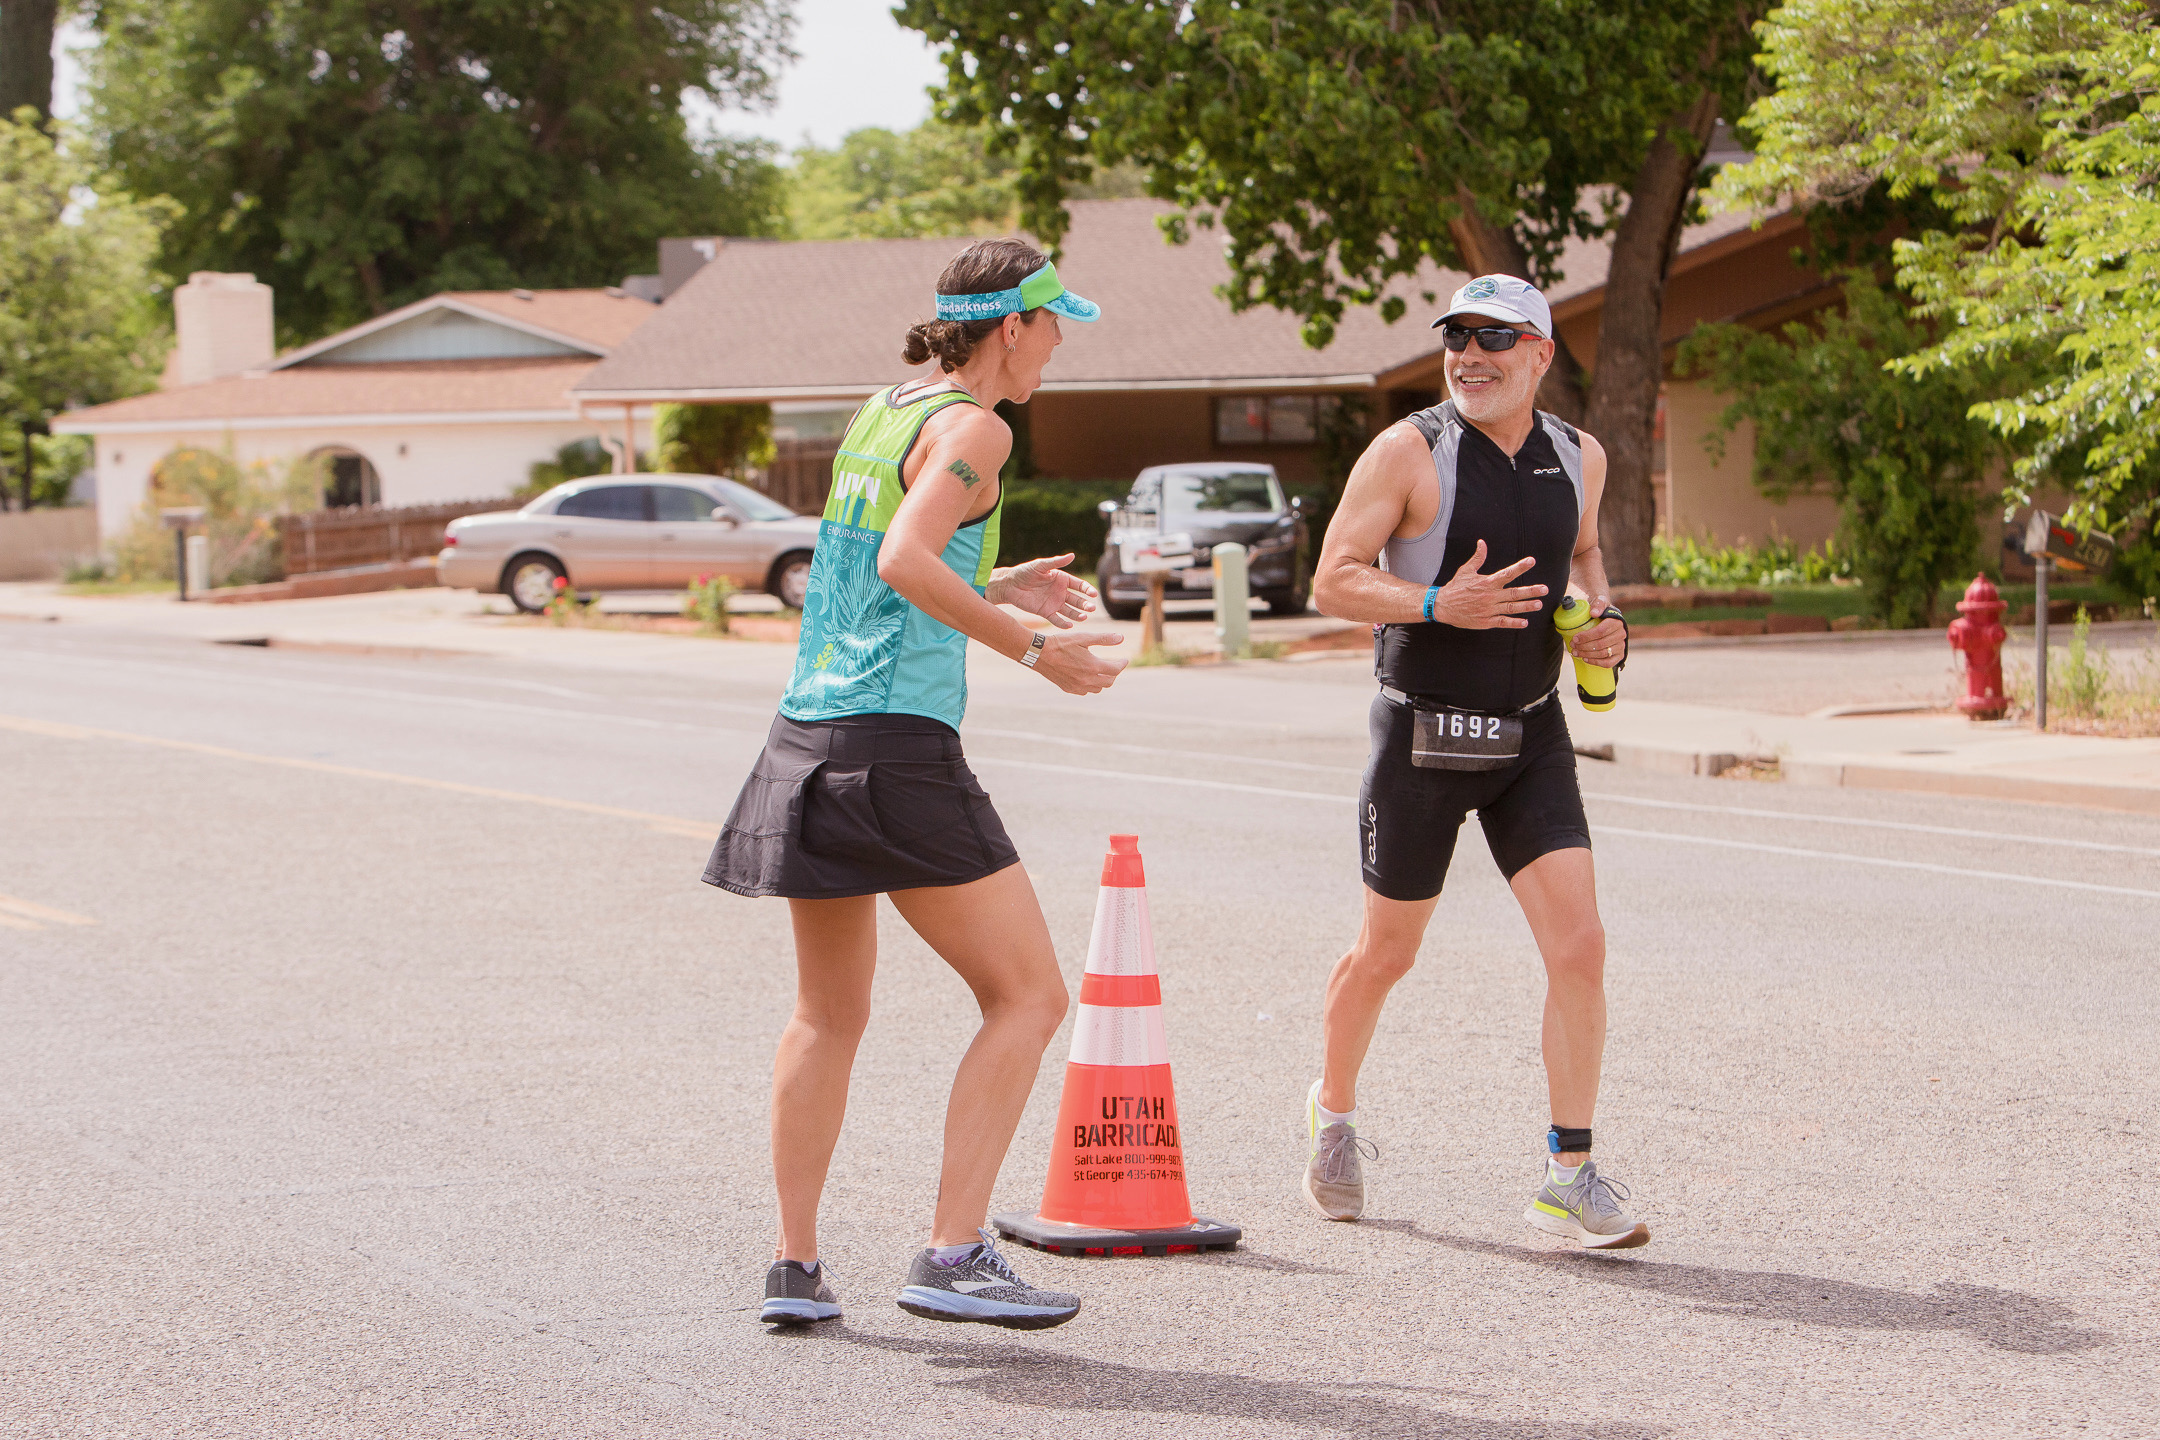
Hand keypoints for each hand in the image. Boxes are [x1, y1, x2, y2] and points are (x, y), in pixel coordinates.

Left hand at [991, 553, 1096, 627]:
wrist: (1009, 585)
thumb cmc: (1024, 572)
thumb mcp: (1040, 565)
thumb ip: (1056, 562)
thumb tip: (1072, 555)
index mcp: (1062, 580)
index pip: (1079, 586)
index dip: (1087, 590)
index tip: (1093, 594)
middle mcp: (1061, 592)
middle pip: (1078, 600)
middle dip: (1085, 605)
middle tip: (1091, 608)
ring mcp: (1054, 603)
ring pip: (1070, 611)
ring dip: (1078, 615)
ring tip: (1084, 617)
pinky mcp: (1046, 612)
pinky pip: (1057, 619)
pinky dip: (1063, 623)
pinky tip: (1070, 625)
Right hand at [1032, 629, 1126, 694]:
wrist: (1039, 654)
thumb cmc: (1062, 643)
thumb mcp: (1084, 638)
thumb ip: (1104, 638)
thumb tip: (1122, 638)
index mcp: (1093, 666)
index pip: (1115, 669)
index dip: (1122, 664)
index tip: (1124, 660)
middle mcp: (1087, 680)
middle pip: (1109, 682)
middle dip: (1113, 674)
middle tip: (1113, 666)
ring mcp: (1077, 686)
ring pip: (1098, 689)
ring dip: (1102, 681)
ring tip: (1101, 671)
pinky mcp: (1069, 689)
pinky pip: (1085, 691)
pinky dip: (1090, 685)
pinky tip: (1087, 677)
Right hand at [1429, 540, 1546, 628]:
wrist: (1443, 606)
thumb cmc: (1456, 587)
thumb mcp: (1466, 570)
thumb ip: (1478, 557)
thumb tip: (1482, 542)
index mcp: (1487, 583)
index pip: (1507, 573)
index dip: (1520, 567)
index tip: (1532, 561)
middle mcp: (1490, 596)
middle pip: (1514, 593)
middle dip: (1531, 591)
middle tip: (1545, 589)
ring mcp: (1489, 610)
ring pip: (1511, 608)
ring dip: (1526, 606)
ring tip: (1539, 604)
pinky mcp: (1486, 621)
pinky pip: (1503, 622)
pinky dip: (1514, 623)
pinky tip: (1525, 622)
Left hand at [1566, 610, 1627, 667]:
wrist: (1607, 618)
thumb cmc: (1601, 611)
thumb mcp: (1600, 602)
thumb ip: (1598, 604)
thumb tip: (1594, 613)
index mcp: (1616, 622)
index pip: (1601, 631)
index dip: (1586, 636)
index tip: (1575, 638)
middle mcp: (1621, 634)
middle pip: (1601, 644)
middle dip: (1584, 647)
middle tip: (1573, 647)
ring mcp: (1621, 645)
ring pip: (1603, 653)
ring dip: (1587, 654)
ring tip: (1576, 653)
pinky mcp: (1620, 655)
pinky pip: (1609, 662)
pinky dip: (1596, 662)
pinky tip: (1586, 659)